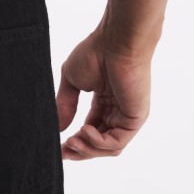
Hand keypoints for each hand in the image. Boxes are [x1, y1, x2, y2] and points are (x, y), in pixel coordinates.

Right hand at [56, 27, 150, 159]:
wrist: (116, 42)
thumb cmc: (95, 53)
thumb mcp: (72, 81)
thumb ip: (65, 105)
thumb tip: (58, 127)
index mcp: (104, 102)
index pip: (91, 130)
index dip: (75, 141)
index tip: (58, 147)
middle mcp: (117, 112)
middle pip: (99, 143)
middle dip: (80, 150)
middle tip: (63, 152)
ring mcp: (127, 117)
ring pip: (108, 147)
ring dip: (88, 149)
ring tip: (72, 142)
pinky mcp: (135, 119)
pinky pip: (117, 142)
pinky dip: (99, 142)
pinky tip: (84, 131)